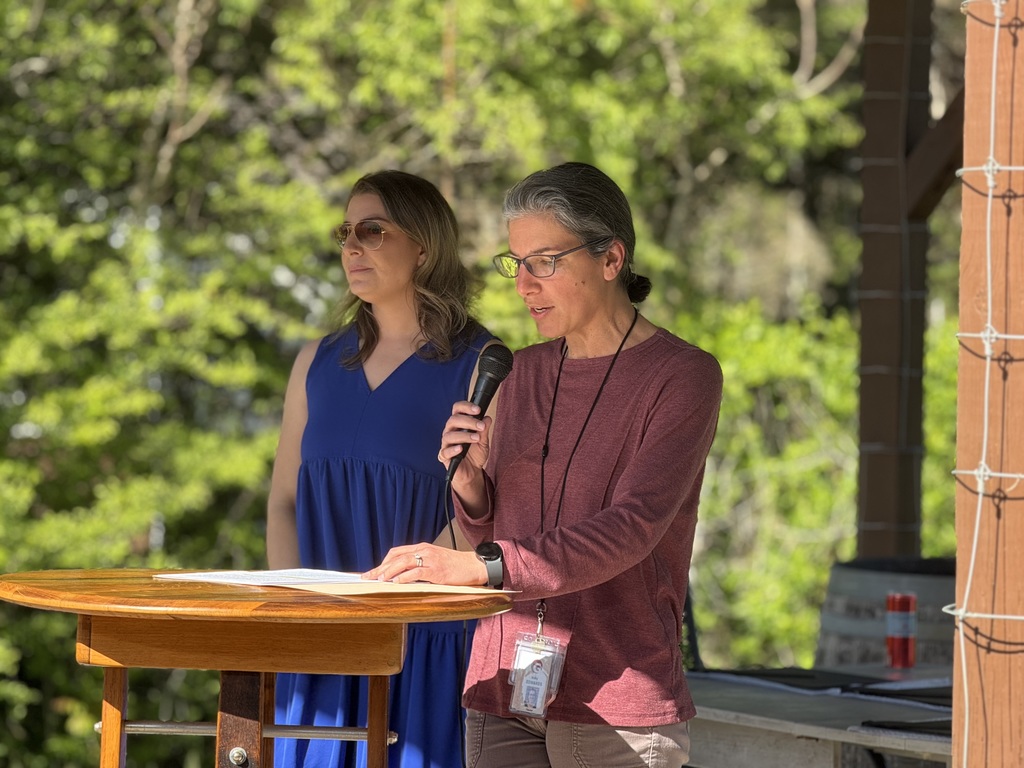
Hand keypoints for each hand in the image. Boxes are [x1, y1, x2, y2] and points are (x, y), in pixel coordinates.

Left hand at [362, 543, 487, 585]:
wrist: (475, 565)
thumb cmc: (457, 565)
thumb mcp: (436, 559)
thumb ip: (421, 564)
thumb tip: (403, 575)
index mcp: (423, 548)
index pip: (397, 552)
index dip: (383, 561)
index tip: (374, 571)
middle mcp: (425, 551)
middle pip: (396, 557)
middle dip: (380, 568)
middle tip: (368, 577)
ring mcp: (430, 560)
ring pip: (403, 563)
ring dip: (388, 572)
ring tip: (378, 580)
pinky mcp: (437, 571)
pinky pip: (416, 573)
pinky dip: (404, 578)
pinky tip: (396, 583)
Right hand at [437, 400, 491, 483]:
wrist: (472, 472)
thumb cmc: (475, 454)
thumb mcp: (484, 442)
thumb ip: (484, 430)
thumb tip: (487, 418)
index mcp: (459, 424)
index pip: (457, 409)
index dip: (466, 407)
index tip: (478, 410)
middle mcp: (450, 431)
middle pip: (453, 420)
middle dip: (468, 421)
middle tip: (481, 426)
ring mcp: (446, 444)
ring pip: (449, 435)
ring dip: (464, 435)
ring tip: (476, 438)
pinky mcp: (444, 456)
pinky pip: (445, 451)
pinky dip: (453, 449)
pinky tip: (461, 449)